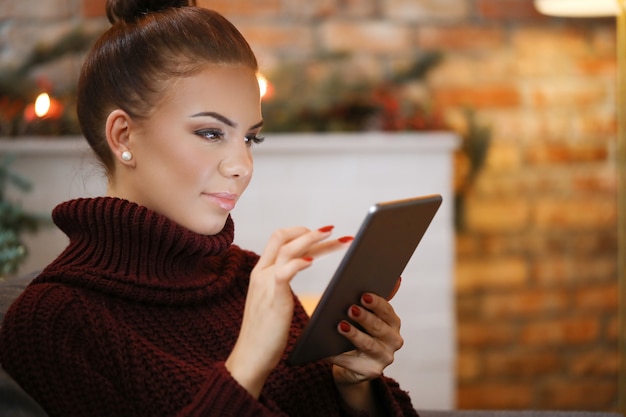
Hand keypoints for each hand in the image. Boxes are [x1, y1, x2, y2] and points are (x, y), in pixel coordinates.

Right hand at [226, 225, 349, 396]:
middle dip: (308, 231)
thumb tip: (302, 268)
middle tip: (332, 230)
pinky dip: (300, 262)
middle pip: (283, 238)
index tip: (320, 234)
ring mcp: (265, 284)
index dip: (299, 232)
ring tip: (333, 236)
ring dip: (312, 239)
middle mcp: (261, 273)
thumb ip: (280, 283)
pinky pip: (285, 272)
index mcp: (260, 272)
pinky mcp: (274, 298)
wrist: (251, 357)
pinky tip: (313, 260)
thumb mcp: (272, 300)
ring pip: (287, 249)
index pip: (278, 240)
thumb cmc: (265, 333)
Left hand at [329, 290, 402, 413]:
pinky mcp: (371, 372)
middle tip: (350, 308)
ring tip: (340, 326)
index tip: (363, 295)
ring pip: (369, 345)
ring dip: (354, 335)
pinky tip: (327, 349)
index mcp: (393, 324)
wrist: (353, 366)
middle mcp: (394, 341)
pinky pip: (352, 363)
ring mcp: (384, 358)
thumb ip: (375, 300)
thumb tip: (395, 279)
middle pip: (379, 328)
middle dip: (365, 318)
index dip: (376, 303)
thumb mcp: (367, 317)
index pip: (387, 311)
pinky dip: (338, 356)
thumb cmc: (359, 333)